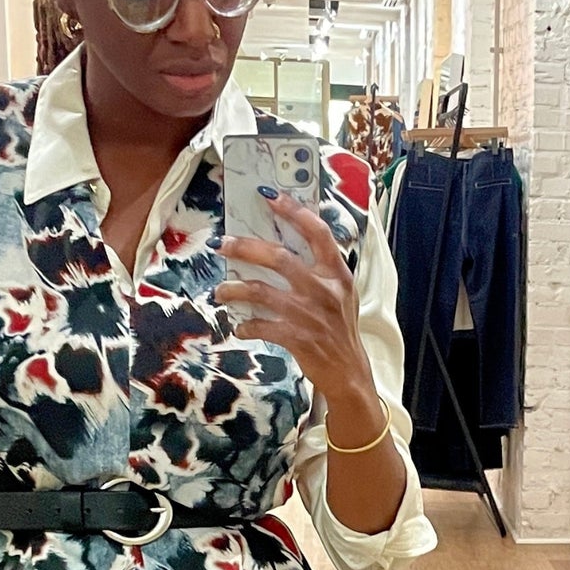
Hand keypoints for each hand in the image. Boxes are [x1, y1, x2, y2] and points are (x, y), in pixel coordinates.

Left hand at [214, 193, 370, 402]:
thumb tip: (284, 240)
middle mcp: (324, 291)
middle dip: (245, 247)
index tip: (269, 196)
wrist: (348, 373)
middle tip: (222, 244)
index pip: (317, 232)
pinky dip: (246, 326)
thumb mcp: (342, 293)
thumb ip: (321, 268)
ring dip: (235, 289)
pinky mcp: (297, 338)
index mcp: (337, 274)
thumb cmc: (340, 328)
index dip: (293, 211)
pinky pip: (261, 326)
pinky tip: (239, 326)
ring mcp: (310, 315)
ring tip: (221, 291)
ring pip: (261, 292)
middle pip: (278, 257)